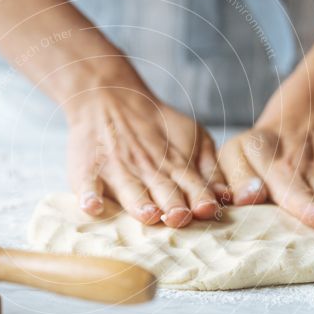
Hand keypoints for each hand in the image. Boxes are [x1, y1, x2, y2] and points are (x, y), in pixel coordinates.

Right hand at [65, 87, 230, 227]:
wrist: (108, 97)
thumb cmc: (155, 127)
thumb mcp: (193, 136)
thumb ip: (210, 167)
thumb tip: (226, 196)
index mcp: (174, 166)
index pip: (191, 186)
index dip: (199, 198)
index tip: (206, 210)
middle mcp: (147, 171)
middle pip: (163, 191)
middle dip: (173, 205)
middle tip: (179, 216)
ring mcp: (116, 170)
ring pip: (130, 190)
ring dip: (139, 203)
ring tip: (148, 213)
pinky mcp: (88, 170)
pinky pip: (87, 184)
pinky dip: (88, 196)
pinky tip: (91, 207)